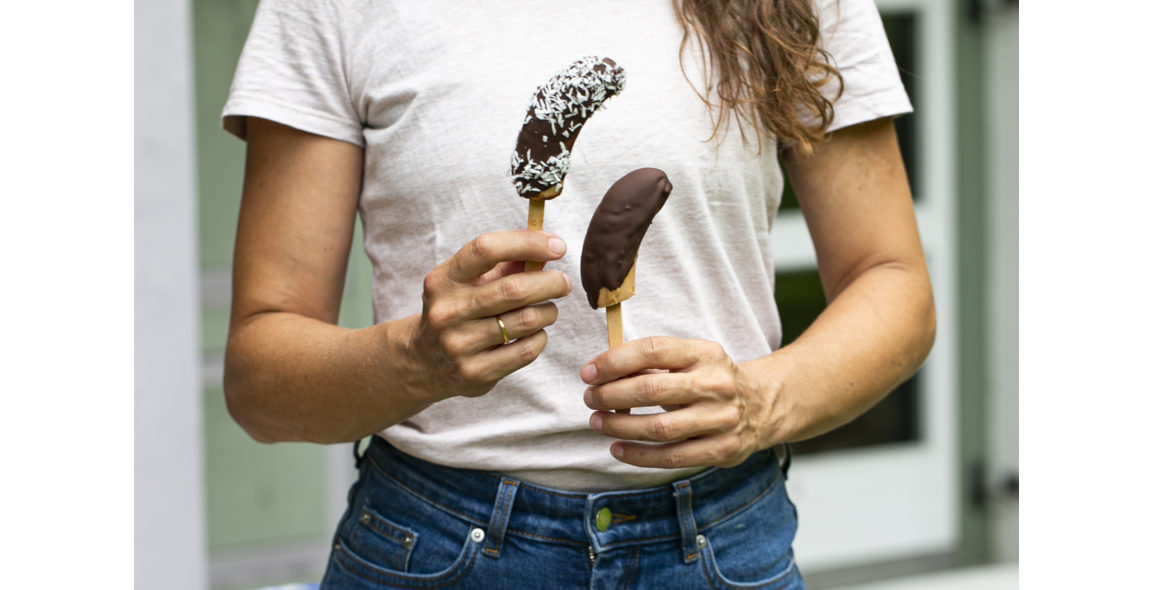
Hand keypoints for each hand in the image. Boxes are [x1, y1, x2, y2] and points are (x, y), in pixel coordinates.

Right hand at [411, 231, 571, 401]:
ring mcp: (459, 345)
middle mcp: (448, 311)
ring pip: (527, 320)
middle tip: (563, 283)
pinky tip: (535, 333)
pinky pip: (527, 350)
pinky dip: (540, 338)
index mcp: (444, 280)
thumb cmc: (458, 310)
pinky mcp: (475, 373)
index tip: (557, 246)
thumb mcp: (470, 282)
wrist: (425, 360)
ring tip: (548, 310)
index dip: (528, 243)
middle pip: (514, 289)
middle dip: (550, 282)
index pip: (487, 249)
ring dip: (548, 311)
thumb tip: (548, 251)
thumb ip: (507, 264)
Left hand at [581, 337, 781, 468]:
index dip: (615, 361)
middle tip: (590, 398)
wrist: (763, 405)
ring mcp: (721, 419)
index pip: (653, 350)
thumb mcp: (692, 359)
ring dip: (620, 426)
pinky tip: (618, 448)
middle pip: (652, 389)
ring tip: (598, 422)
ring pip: (659, 428)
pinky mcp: (722, 450)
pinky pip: (672, 457)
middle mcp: (716, 384)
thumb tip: (602, 372)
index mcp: (705, 353)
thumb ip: (654, 363)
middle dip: (611, 395)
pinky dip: (639, 455)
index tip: (589, 372)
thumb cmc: (711, 379)